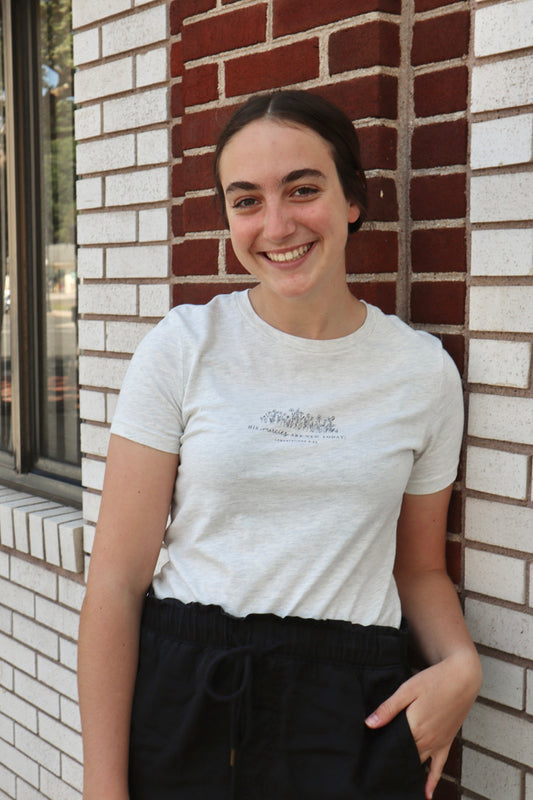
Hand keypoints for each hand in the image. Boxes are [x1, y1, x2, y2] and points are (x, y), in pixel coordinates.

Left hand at [365, 650, 480, 799]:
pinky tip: (427, 794)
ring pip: (418, 763)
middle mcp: (426, 739)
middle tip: (374, 769)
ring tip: (390, 779)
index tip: (367, 758)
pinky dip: (432, 781)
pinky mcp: (446, 742)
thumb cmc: (434, 680)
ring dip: (406, 770)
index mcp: (414, 725)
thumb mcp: (407, 689)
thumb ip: (388, 708)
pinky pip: (439, 767)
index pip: (391, 745)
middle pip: (403, 755)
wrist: (462, 677)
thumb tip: (369, 724)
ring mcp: (438, 743)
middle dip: (390, 760)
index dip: (379, 751)